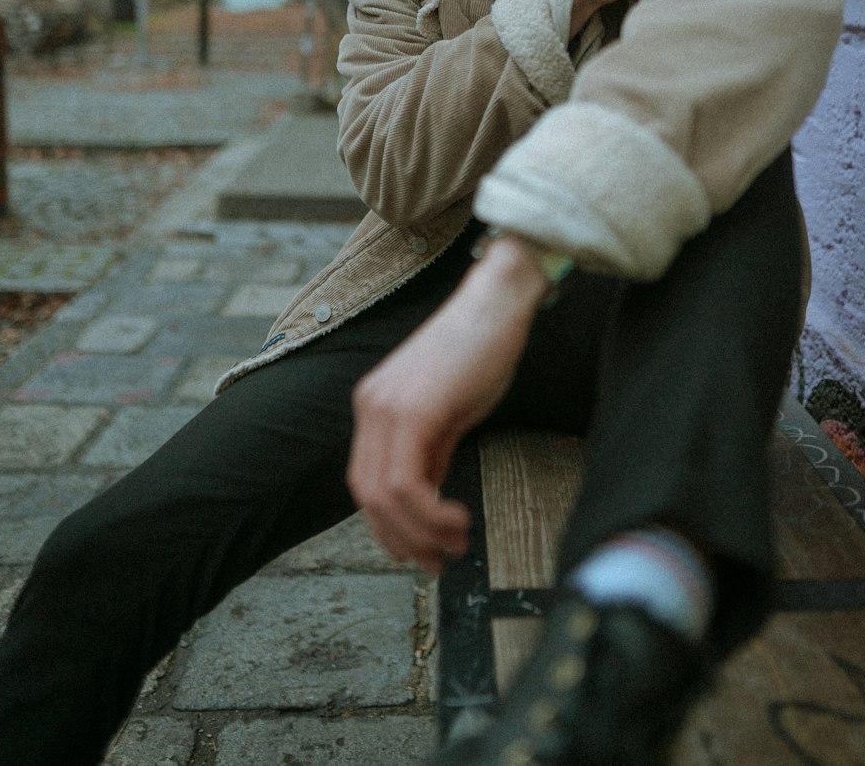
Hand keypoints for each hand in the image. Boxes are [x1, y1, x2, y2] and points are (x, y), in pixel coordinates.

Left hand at [347, 238, 548, 571]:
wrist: (498, 303)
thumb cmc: (481, 350)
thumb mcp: (448, 410)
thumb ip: (431, 449)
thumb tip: (428, 494)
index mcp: (375, 405)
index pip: (366, 482)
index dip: (388, 525)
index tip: (420, 549)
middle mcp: (371, 406)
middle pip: (367, 496)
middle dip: (402, 539)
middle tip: (437, 561)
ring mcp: (387, 406)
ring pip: (384, 496)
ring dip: (419, 533)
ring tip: (454, 545)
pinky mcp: (413, 410)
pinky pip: (406, 483)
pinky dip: (429, 514)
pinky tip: (457, 519)